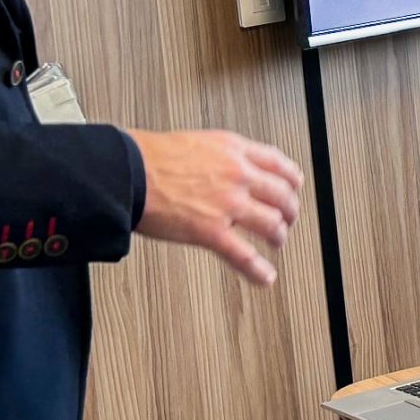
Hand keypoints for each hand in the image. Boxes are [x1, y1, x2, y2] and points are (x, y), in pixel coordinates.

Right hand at [128, 128, 304, 286]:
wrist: (126, 172)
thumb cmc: (148, 157)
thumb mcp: (196, 142)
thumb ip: (219, 156)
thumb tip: (225, 166)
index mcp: (233, 151)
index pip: (278, 163)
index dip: (291, 179)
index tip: (294, 186)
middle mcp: (237, 176)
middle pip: (282, 195)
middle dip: (289, 210)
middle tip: (288, 218)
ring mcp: (228, 205)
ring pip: (272, 223)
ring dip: (279, 235)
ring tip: (277, 241)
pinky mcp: (211, 232)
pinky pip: (244, 255)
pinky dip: (258, 270)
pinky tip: (265, 277)